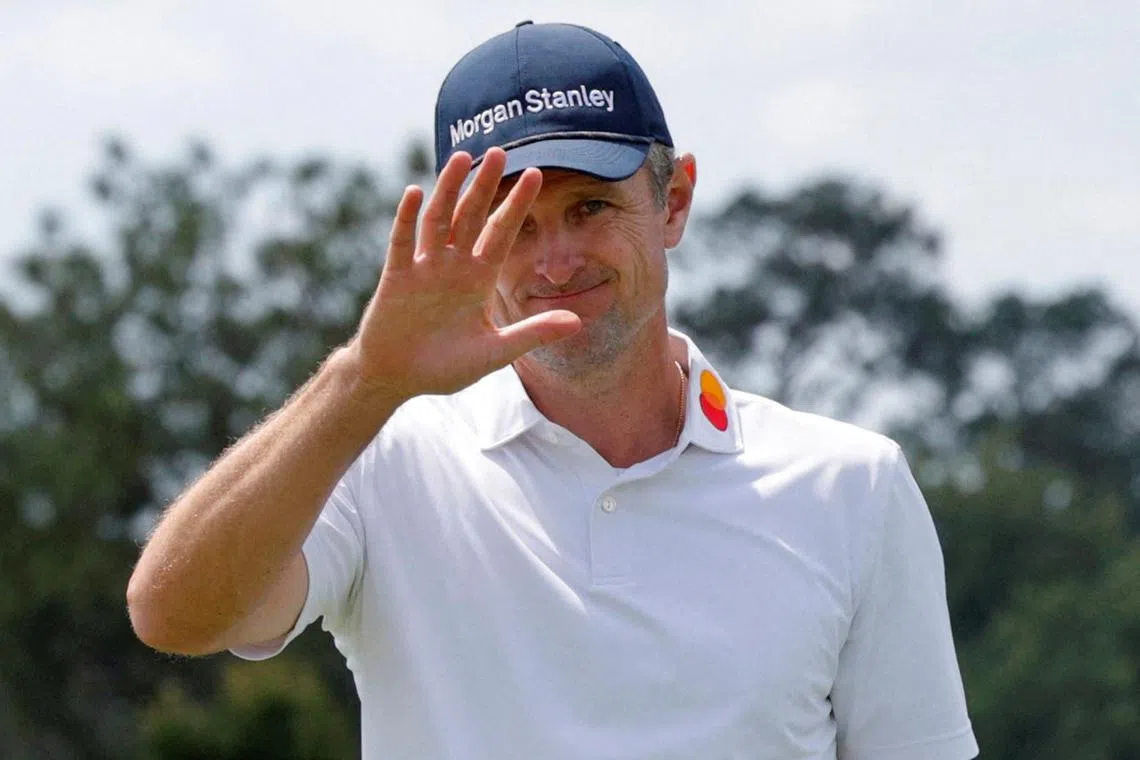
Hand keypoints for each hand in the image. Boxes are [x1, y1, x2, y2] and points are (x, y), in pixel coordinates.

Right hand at [347, 148, 581, 400]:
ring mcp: (423, 269)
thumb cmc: (444, 367)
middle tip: (501, 151)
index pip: (502, 233)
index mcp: (478, 280)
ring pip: (438, 220)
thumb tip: (578, 323)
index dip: (517, 205)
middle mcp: (453, 267)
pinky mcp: (396, 278)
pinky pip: (402, 243)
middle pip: (472, 217)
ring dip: (448, 190)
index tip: (536, 175)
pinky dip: (406, 218)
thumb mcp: (495, 353)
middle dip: (486, 186)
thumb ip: (532, 334)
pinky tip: (414, 193)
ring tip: (462, 158)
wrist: (397, 380)